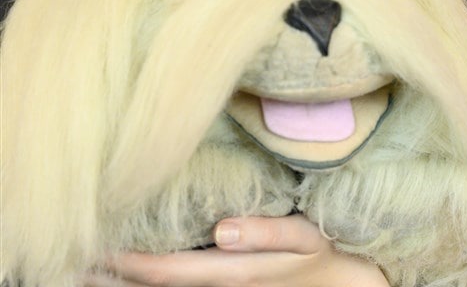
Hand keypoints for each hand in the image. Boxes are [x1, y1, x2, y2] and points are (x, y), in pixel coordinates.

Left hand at [85, 215, 387, 286]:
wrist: (348, 282)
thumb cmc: (326, 253)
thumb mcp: (306, 238)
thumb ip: (267, 233)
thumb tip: (222, 229)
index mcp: (233, 272)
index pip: (167, 271)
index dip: (128, 262)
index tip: (94, 246)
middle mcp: (221, 286)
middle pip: (156, 286)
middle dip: (116, 275)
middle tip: (75, 261)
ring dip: (130, 279)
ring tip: (94, 266)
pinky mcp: (230, 286)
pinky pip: (184, 284)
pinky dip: (156, 279)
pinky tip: (142, 270)